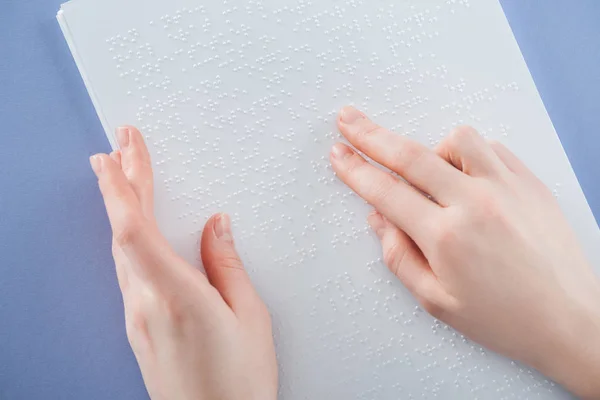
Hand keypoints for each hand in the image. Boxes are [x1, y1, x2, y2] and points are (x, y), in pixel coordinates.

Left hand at [89, 127, 277, 399]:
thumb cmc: (239, 385)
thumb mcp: (249, 318)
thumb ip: (228, 266)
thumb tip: (216, 225)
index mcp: (176, 298)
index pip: (134, 230)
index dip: (122, 186)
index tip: (117, 152)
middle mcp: (146, 306)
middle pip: (123, 232)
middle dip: (121, 183)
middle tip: (119, 145)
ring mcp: (137, 318)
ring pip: (121, 250)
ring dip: (122, 208)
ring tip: (126, 175)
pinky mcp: (139, 328)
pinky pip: (127, 270)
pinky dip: (127, 236)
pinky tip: (133, 227)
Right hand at [330, 107, 599, 398]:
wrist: (570, 320)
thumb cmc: (503, 318)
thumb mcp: (438, 301)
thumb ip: (400, 257)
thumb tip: (378, 219)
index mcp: (446, 237)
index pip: (386, 192)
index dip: (355, 170)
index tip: (338, 153)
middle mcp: (474, 204)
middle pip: (410, 155)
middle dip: (371, 134)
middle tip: (348, 118)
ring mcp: (506, 188)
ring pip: (457, 140)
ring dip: (432, 148)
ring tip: (429, 170)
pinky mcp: (530, 183)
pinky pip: (492, 148)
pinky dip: (471, 155)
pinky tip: (467, 176)